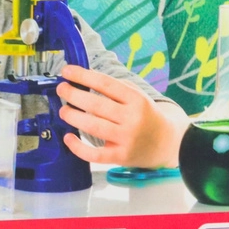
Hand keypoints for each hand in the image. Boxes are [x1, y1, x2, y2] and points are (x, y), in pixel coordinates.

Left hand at [56, 65, 185, 168]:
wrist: (167, 143)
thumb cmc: (146, 115)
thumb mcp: (138, 96)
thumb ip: (114, 87)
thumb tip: (83, 78)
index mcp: (136, 99)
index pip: (105, 83)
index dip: (83, 76)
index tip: (67, 71)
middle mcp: (132, 119)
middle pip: (97, 105)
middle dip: (74, 95)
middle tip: (61, 89)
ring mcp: (126, 139)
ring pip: (93, 127)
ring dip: (73, 116)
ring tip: (63, 110)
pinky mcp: (121, 157)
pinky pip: (95, 154)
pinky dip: (78, 147)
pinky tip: (68, 137)